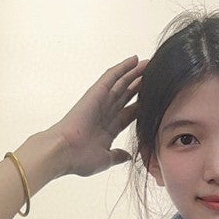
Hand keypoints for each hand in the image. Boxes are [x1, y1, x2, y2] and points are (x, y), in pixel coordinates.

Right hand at [47, 55, 147, 177]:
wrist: (63, 152)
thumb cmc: (79, 159)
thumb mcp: (105, 159)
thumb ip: (117, 156)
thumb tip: (128, 156)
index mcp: (109, 129)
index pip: (129, 113)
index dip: (142, 105)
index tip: (155, 99)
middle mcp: (105, 113)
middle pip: (127, 95)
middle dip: (140, 86)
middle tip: (155, 75)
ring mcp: (100, 102)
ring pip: (121, 83)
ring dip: (134, 73)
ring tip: (149, 63)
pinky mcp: (95, 93)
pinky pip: (111, 77)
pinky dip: (122, 68)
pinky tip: (133, 59)